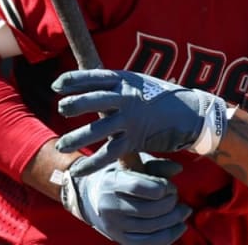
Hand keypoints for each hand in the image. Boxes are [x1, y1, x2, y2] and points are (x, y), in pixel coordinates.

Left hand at [52, 69, 229, 175]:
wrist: (190, 114)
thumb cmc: (161, 97)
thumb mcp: (138, 83)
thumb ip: (115, 85)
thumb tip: (88, 86)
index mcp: (126, 80)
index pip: (94, 77)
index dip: (74, 80)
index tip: (57, 85)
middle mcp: (127, 98)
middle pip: (94, 100)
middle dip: (75, 104)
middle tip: (60, 108)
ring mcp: (131, 120)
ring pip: (98, 130)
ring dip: (77, 138)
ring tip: (61, 146)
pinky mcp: (136, 140)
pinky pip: (109, 153)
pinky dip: (92, 163)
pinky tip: (78, 170)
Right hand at [60, 153, 189, 244]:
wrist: (93, 196)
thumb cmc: (121, 176)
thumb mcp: (134, 164)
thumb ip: (156, 166)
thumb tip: (179, 168)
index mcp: (111, 182)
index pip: (138, 186)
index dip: (162, 187)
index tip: (170, 186)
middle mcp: (109, 205)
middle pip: (148, 209)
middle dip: (170, 204)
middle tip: (177, 197)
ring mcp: (113, 225)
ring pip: (151, 228)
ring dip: (173, 220)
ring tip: (184, 211)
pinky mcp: (120, 239)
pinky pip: (148, 243)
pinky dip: (169, 236)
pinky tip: (179, 226)